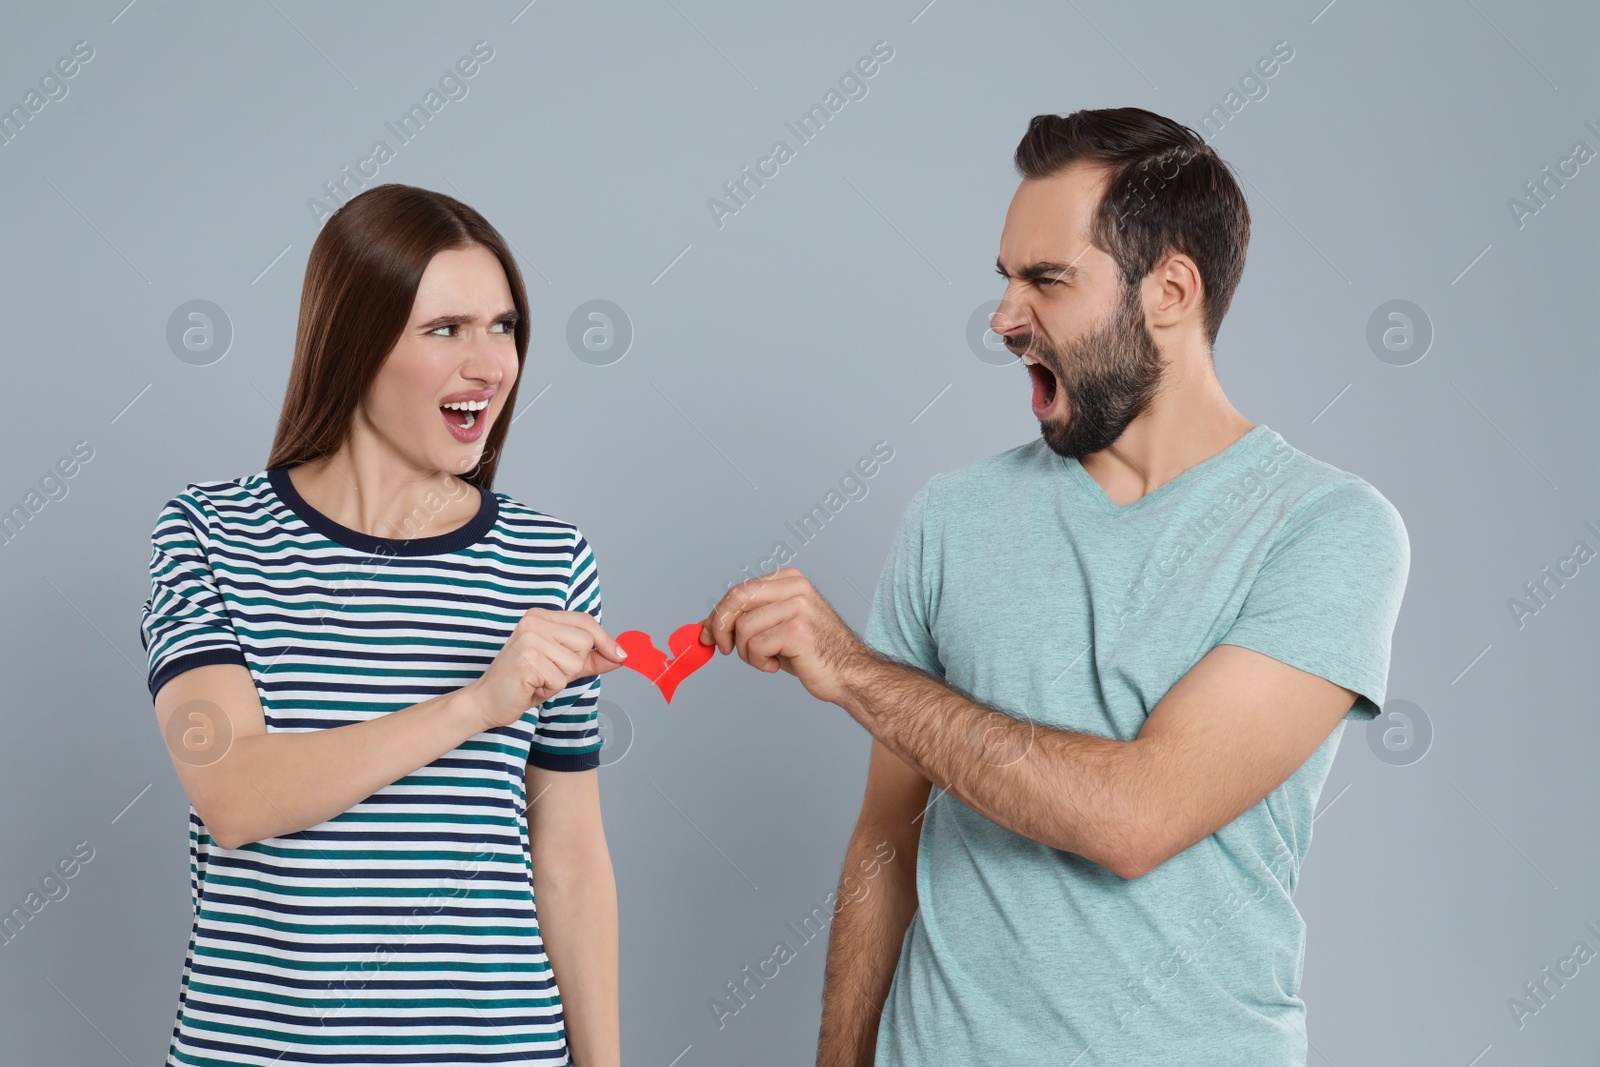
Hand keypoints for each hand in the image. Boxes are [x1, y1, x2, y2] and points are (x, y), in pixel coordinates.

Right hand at [464, 608, 627, 731]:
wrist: (487, 701)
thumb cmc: (524, 683)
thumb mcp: (562, 666)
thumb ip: (590, 659)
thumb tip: (621, 654)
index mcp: (541, 617)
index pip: (586, 621)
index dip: (606, 640)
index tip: (620, 655)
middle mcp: (534, 622)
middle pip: (586, 642)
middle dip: (575, 665)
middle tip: (549, 672)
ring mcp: (529, 640)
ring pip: (575, 662)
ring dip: (561, 679)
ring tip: (539, 679)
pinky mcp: (527, 661)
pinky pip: (560, 679)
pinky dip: (550, 689)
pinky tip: (531, 686)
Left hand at [698, 567, 871, 704]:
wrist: (848, 673)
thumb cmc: (811, 652)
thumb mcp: (773, 628)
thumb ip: (743, 621)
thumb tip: (704, 626)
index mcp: (789, 580)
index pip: (739, 590)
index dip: (717, 614)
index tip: (707, 634)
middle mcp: (795, 587)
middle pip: (736, 599)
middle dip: (720, 627)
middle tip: (724, 649)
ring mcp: (798, 607)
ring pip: (743, 627)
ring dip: (747, 652)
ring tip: (767, 658)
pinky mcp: (798, 630)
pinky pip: (756, 646)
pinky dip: (759, 662)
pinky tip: (777, 664)